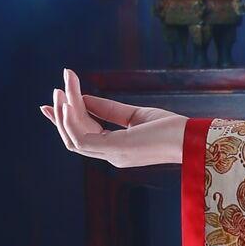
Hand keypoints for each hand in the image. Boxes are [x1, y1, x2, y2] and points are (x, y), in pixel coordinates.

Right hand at [42, 67, 187, 167]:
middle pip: (74, 137)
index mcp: (116, 150)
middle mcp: (110, 155)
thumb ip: (108, 109)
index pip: (83, 136)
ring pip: (73, 136)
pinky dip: (70, 121)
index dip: (66, 119)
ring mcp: (111, 154)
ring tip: (60, 89)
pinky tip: (67, 103)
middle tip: (54, 90)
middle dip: (60, 115)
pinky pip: (81, 138)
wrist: (190, 137)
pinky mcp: (114, 149)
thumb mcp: (133, 115)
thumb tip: (83, 98)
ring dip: (63, 113)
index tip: (55, 99)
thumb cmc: (169, 128)